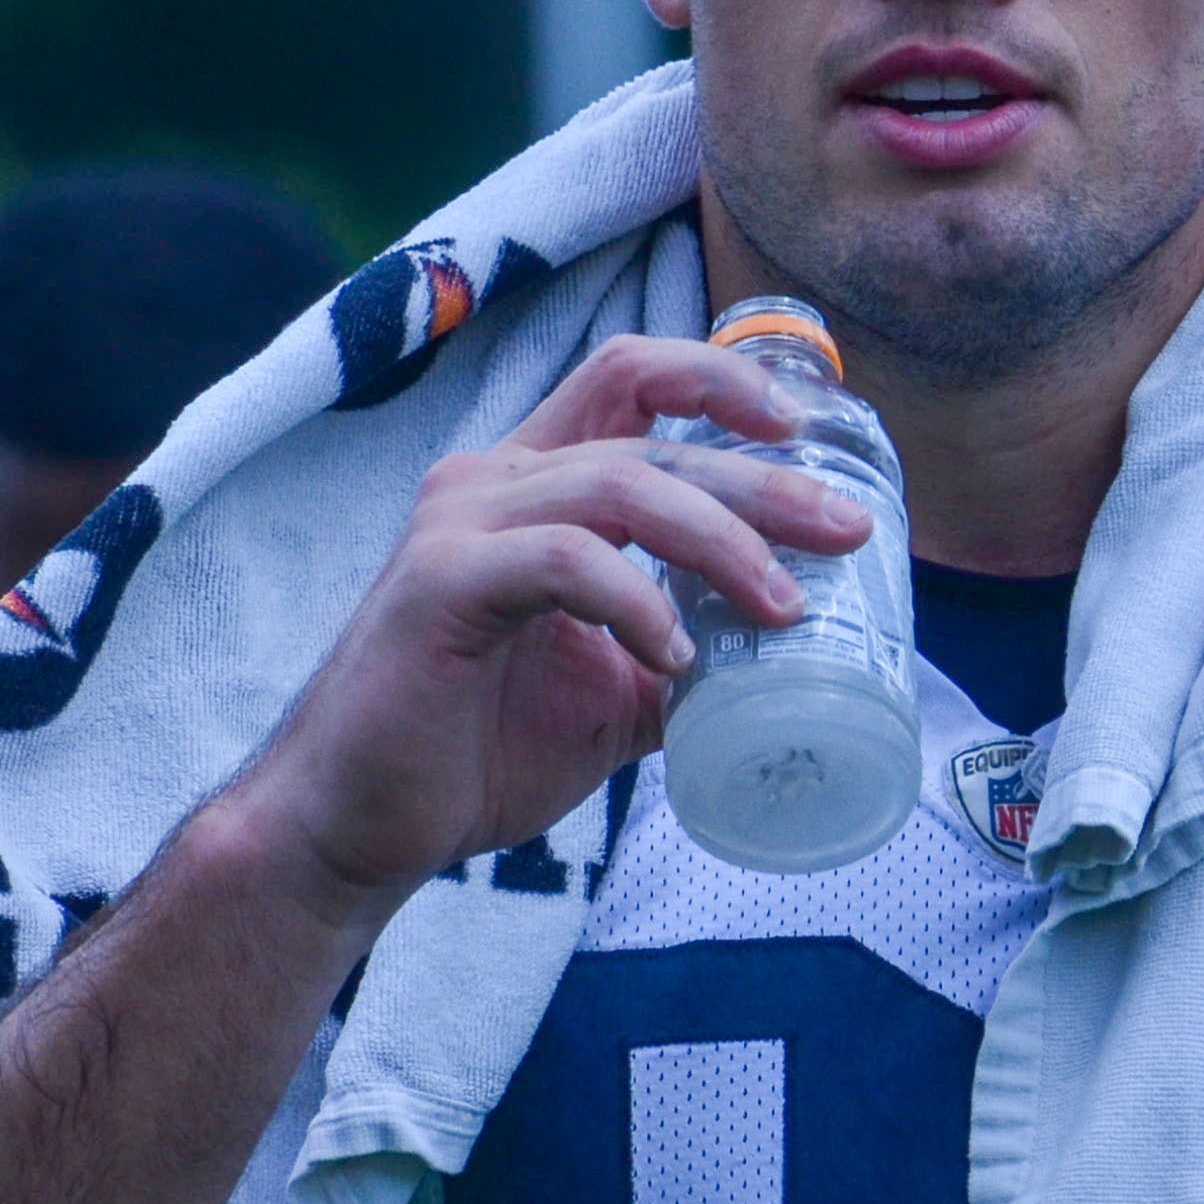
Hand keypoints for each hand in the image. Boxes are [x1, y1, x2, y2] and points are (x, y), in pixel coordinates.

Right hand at [217, 337, 872, 917]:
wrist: (356, 827)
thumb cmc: (470, 753)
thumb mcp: (609, 696)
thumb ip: (683, 656)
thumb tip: (790, 666)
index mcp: (529, 485)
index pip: (629, 375)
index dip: (721, 379)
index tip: (804, 427)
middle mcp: (490, 479)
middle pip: (648, 431)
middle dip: (763, 477)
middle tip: (846, 530)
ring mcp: (459, 525)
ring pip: (618, 485)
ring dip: (719, 541)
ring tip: (780, 608)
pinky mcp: (440, 585)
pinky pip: (564, 562)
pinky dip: (637, 602)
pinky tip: (675, 660)